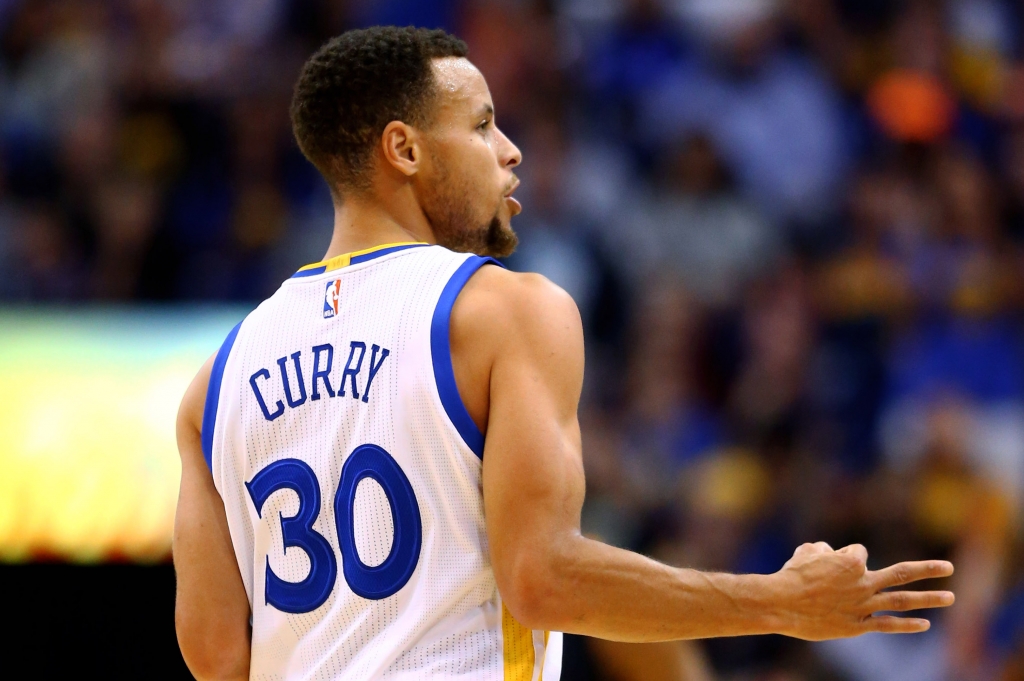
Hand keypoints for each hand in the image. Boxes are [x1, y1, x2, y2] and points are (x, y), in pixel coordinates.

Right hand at [772, 542, 954, 640]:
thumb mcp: (807, 552)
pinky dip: (907, 625)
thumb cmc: (791, 575)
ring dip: (929, 599)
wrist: (781, 603)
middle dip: (928, 570)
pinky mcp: (858, 625)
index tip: (826, 567)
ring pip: (903, 600)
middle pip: (903, 573)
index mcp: (851, 561)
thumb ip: (824, 550)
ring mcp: (863, 605)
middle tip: (949, 568)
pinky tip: (925, 624)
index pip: (860, 554)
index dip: (843, 557)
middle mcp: (863, 582)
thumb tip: (830, 552)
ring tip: (950, 597)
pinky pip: (887, 624)